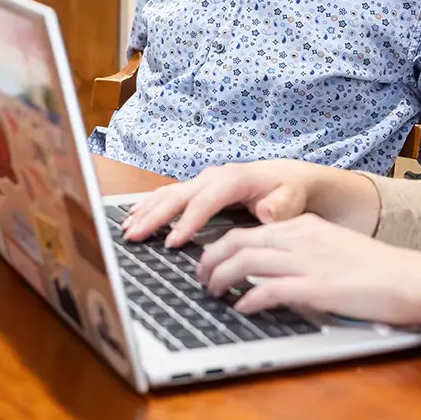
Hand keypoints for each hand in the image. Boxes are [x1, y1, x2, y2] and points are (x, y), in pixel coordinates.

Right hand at [120, 159, 378, 248]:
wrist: (290, 178)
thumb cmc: (291, 190)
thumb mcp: (294, 197)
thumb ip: (282, 206)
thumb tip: (268, 211)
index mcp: (233, 178)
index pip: (205, 201)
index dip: (188, 222)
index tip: (173, 243)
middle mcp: (213, 177)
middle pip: (178, 196)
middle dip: (154, 217)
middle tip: (135, 237)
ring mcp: (202, 181)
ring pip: (168, 195)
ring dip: (146, 212)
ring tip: (127, 230)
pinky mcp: (198, 189)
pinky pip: (169, 197)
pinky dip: (150, 208)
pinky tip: (134, 220)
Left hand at [197, 215, 420, 351]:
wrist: (415, 280)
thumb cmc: (379, 272)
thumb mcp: (334, 249)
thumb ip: (303, 254)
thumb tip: (273, 271)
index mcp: (303, 226)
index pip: (247, 230)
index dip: (219, 245)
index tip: (207, 260)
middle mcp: (301, 238)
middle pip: (236, 242)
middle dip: (209, 261)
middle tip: (201, 280)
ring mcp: (308, 262)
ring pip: (244, 262)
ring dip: (220, 280)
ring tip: (212, 294)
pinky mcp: (317, 287)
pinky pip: (268, 290)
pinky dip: (248, 300)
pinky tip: (242, 310)